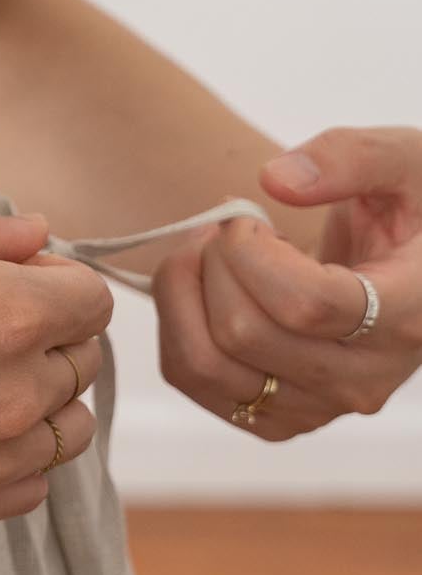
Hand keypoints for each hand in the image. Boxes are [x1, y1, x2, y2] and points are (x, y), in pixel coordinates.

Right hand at [0, 197, 113, 531]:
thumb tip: (35, 237)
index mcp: (4, 317)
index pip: (92, 300)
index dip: (56, 279)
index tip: (11, 274)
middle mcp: (11, 397)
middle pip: (83, 365)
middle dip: (50, 336)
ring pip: (67, 433)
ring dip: (43, 402)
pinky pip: (27, 490)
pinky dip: (13, 461)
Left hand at [151, 126, 421, 438]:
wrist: (414, 268)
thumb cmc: (413, 210)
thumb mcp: (409, 161)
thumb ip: (352, 156)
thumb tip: (276, 180)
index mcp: (408, 317)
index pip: (306, 304)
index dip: (251, 251)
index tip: (248, 216)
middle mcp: (363, 379)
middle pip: (242, 332)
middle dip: (213, 261)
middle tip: (227, 225)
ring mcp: (318, 407)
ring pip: (204, 365)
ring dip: (182, 293)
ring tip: (209, 253)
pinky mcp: (278, 418)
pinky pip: (192, 381)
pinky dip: (177, 325)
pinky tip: (209, 288)